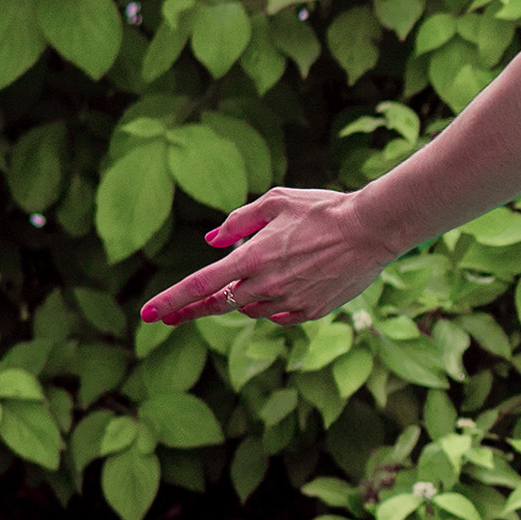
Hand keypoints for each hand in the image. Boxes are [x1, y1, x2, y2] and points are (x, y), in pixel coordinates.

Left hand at [140, 184, 392, 328]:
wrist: (372, 229)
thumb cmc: (323, 208)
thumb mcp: (276, 202)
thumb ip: (239, 221)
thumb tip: (212, 240)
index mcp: (253, 257)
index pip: (201, 284)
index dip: (172, 300)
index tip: (148, 314)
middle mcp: (267, 285)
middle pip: (220, 304)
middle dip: (195, 308)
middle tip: (171, 317)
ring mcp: (289, 302)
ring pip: (250, 309)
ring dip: (244, 297)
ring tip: (269, 270)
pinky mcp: (310, 312)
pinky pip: (278, 315)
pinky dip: (273, 303)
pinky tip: (290, 282)